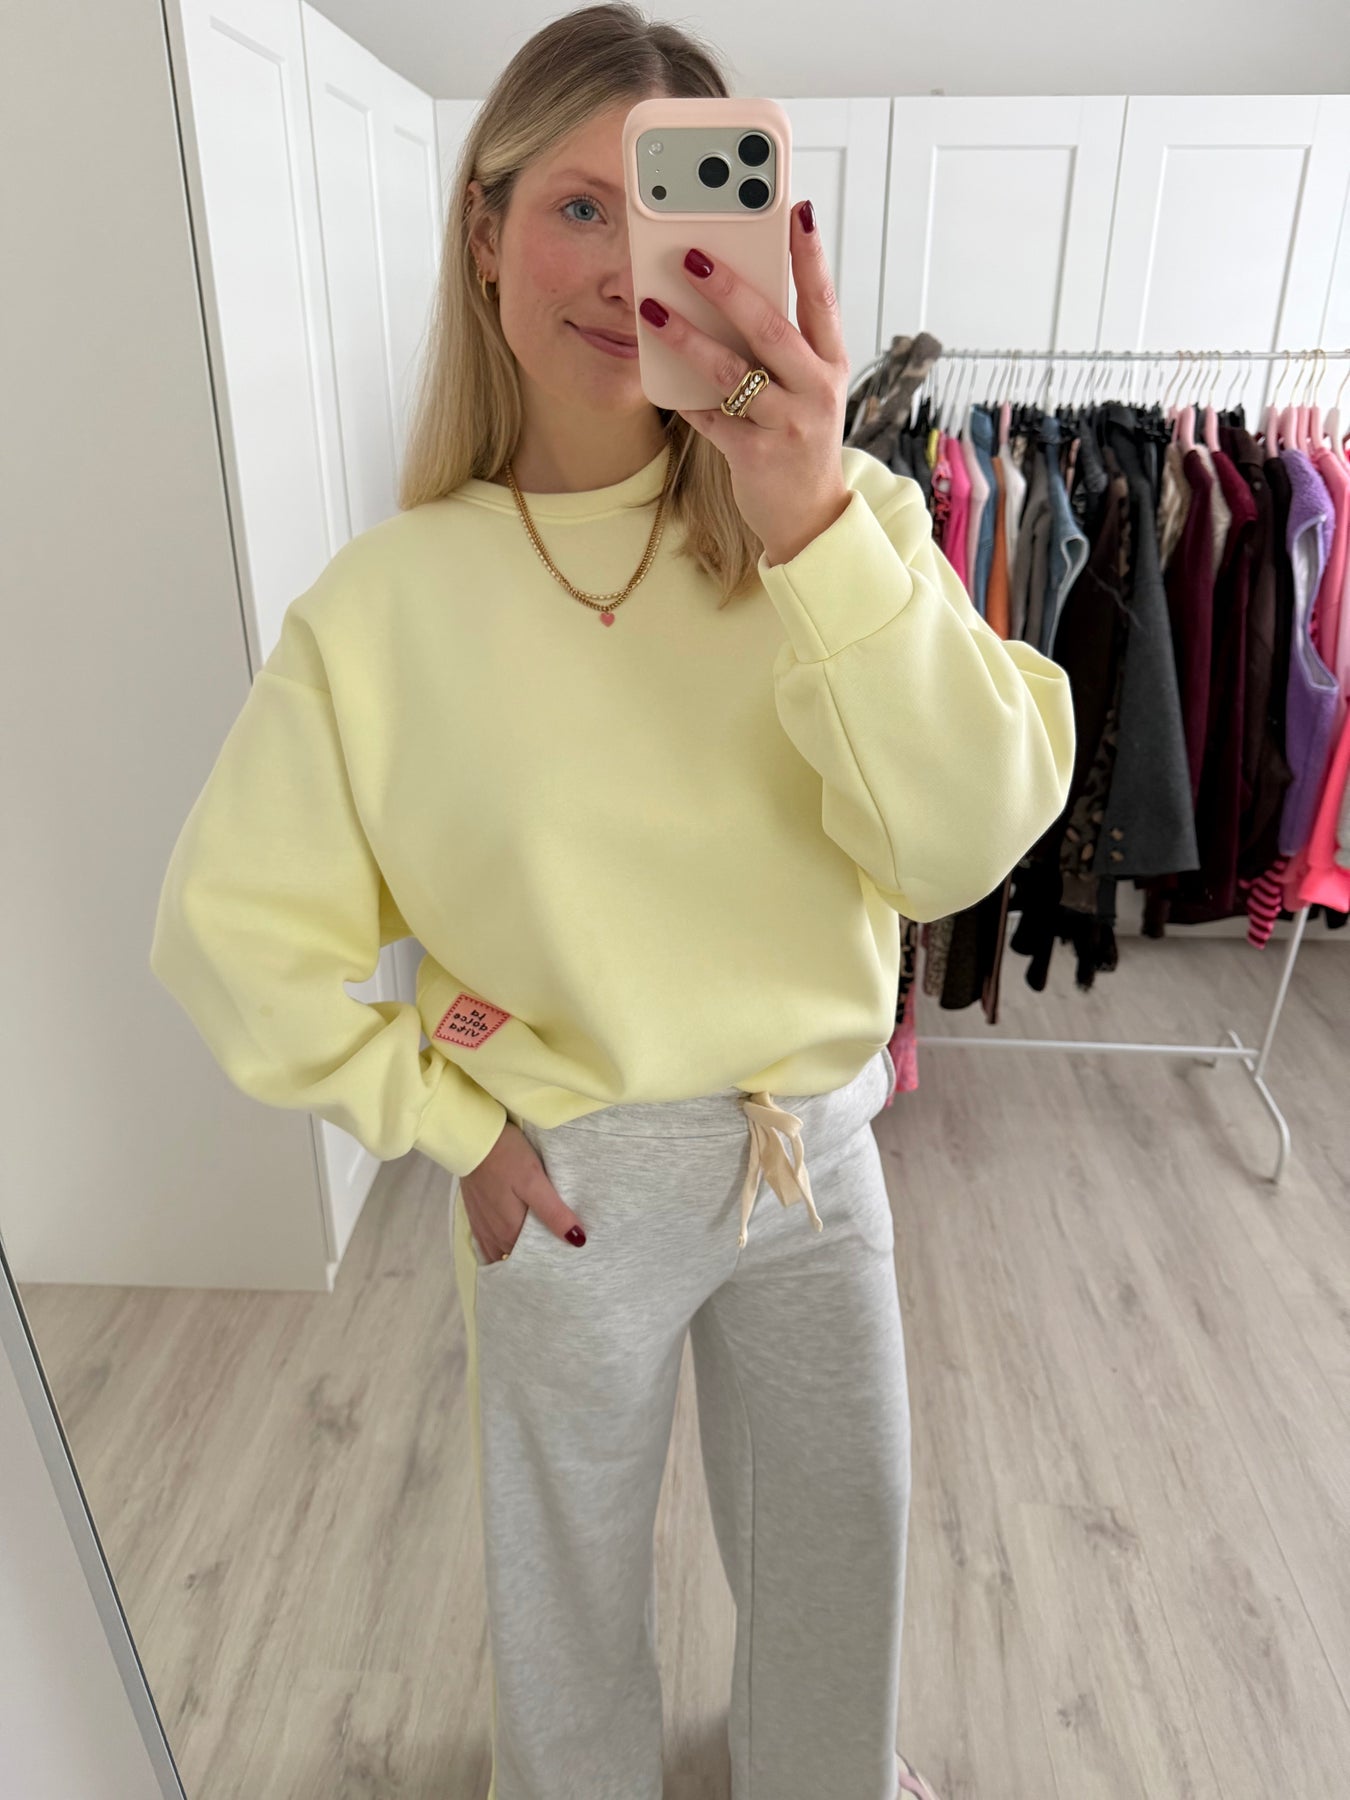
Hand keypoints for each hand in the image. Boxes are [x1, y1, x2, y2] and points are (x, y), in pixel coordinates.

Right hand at [460, 1121, 585, 1261]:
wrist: (472, 1138)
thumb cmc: (507, 1157)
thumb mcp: (534, 1181)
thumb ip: (553, 1213)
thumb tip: (577, 1241)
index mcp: (510, 1232)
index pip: (535, 1258)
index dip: (552, 1257)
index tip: (570, 1254)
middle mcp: (494, 1236)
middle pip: (519, 1256)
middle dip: (537, 1256)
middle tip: (560, 1249)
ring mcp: (483, 1226)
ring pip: (503, 1251)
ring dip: (518, 1252)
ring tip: (538, 1244)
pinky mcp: (476, 1215)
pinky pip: (489, 1243)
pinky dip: (502, 1246)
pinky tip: (512, 1237)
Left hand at [638, 199, 851, 565]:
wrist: (809, 516)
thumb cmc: (799, 439)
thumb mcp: (805, 388)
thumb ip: (780, 347)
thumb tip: (731, 293)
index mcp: (830, 364)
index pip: (822, 299)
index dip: (810, 254)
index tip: (795, 209)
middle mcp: (816, 390)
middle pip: (771, 329)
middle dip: (730, 289)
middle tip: (692, 255)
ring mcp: (789, 425)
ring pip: (733, 373)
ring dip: (689, 339)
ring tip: (653, 310)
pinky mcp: (757, 456)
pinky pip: (711, 418)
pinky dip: (685, 399)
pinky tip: (660, 379)